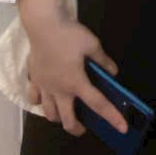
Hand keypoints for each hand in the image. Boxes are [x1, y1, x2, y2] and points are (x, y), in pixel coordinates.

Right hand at [26, 14, 128, 136]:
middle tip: (83, 127)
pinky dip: (39, 101)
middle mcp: (59, 91)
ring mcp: (44, 87)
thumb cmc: (69, 35)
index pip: (98, 104)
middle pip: (67, 120)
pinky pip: (34, 98)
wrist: (43, 26)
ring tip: (64, 113)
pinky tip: (44, 98)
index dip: (112, 117)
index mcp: (76, 83)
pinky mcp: (33, 79)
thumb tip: (113, 72)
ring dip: (58, 117)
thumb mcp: (92, 44)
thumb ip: (102, 60)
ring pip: (49, 113)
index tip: (122, 128)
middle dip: (76, 128)